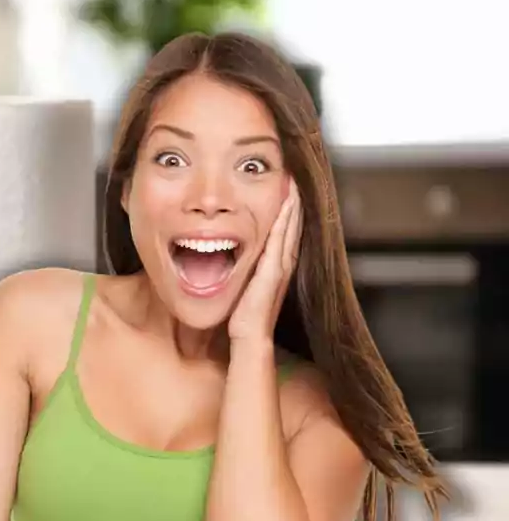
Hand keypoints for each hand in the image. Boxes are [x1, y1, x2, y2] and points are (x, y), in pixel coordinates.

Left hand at [228, 183, 301, 343]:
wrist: (249, 340)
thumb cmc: (243, 320)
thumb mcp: (244, 290)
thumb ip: (243, 276)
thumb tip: (226, 261)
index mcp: (275, 270)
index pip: (284, 236)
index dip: (288, 215)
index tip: (287, 194)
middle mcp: (281, 266)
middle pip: (291, 229)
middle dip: (293, 205)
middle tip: (293, 180)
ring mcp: (279, 268)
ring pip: (289, 230)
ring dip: (292, 207)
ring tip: (293, 185)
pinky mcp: (272, 271)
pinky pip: (281, 239)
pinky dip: (285, 221)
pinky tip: (286, 204)